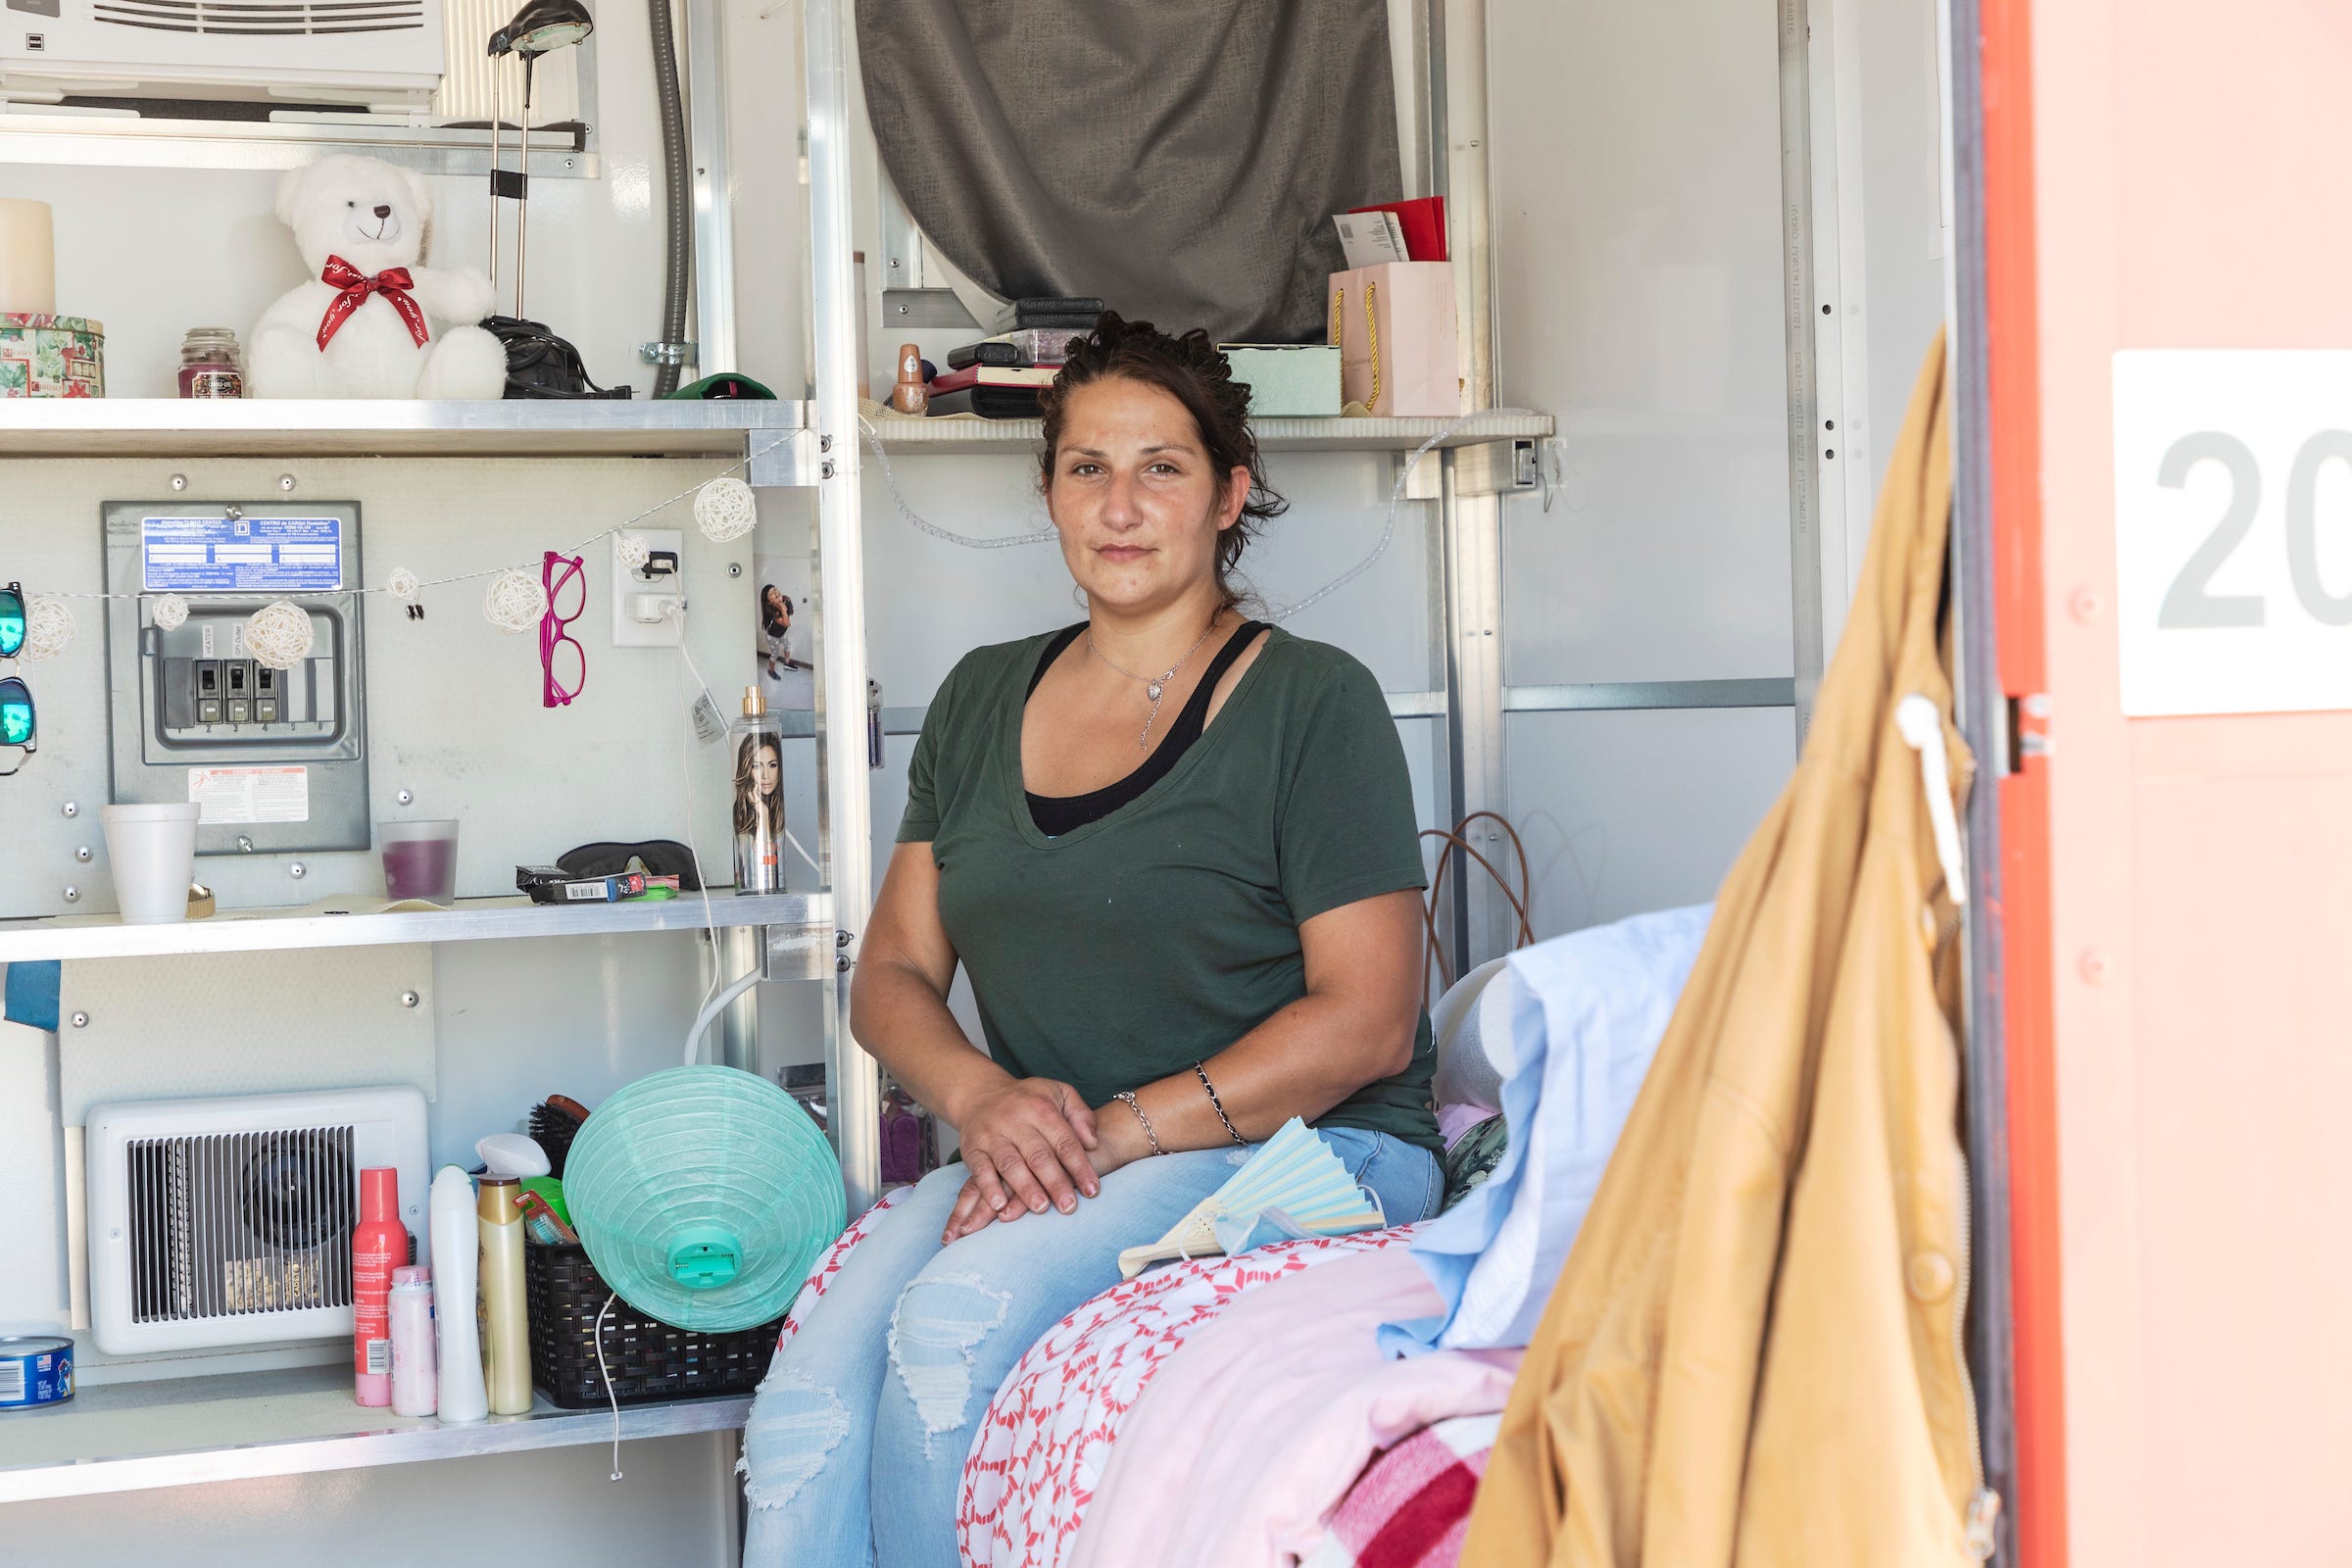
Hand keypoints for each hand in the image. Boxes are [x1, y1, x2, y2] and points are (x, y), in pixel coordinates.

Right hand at [946, 1077, 1100, 1233]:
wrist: (981, 1093)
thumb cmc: (1028, 1100)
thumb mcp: (1059, 1093)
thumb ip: (1080, 1114)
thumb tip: (1093, 1143)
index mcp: (1041, 1108)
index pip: (1064, 1141)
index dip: (1080, 1167)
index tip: (1092, 1191)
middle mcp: (1015, 1121)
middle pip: (1038, 1156)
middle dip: (1055, 1182)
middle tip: (1069, 1207)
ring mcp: (992, 1134)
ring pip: (1011, 1164)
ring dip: (1026, 1188)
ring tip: (1041, 1208)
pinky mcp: (972, 1148)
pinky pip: (980, 1169)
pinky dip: (989, 1188)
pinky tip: (1000, 1205)